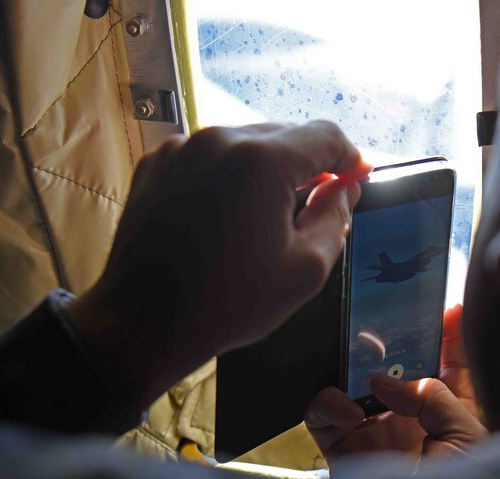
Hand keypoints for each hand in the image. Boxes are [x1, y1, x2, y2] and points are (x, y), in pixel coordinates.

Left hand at [67, 121, 371, 407]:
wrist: (142, 322)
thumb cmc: (227, 303)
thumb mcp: (305, 271)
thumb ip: (335, 219)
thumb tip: (345, 190)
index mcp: (261, 161)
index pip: (325, 135)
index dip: (349, 157)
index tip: (357, 177)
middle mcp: (219, 140)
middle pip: (285, 135)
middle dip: (308, 166)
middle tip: (319, 206)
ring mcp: (181, 148)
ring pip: (245, 144)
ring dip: (266, 172)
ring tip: (267, 219)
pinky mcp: (156, 164)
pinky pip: (209, 157)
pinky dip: (228, 178)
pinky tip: (227, 219)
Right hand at [305, 304, 486, 468]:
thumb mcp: (467, 436)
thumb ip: (435, 397)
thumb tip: (389, 381)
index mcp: (456, 418)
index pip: (454, 367)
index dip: (451, 335)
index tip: (446, 306)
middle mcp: (415, 424)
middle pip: (400, 368)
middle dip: (393, 342)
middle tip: (387, 322)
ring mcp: (376, 436)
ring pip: (355, 384)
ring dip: (354, 369)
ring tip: (364, 367)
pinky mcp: (342, 453)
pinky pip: (321, 414)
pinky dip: (327, 404)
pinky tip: (348, 413)